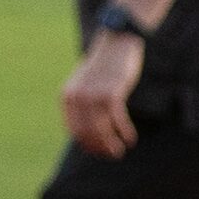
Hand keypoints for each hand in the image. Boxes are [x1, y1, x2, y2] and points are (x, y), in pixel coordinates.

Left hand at [60, 31, 144, 156]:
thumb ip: (82, 104)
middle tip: (111, 155)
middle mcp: (78, 98)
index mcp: (67, 97)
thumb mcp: (85, 84)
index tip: (99, 151)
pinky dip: (124, 132)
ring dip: (111, 144)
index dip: (87, 145)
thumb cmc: (103, 66)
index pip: (75, 130)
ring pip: (102, 130)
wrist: (116, 43)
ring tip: (120, 151)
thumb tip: (88, 133)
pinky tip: (130, 138)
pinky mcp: (111, 93)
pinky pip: (117, 120)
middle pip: (88, 133)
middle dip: (100, 148)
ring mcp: (94, 95)